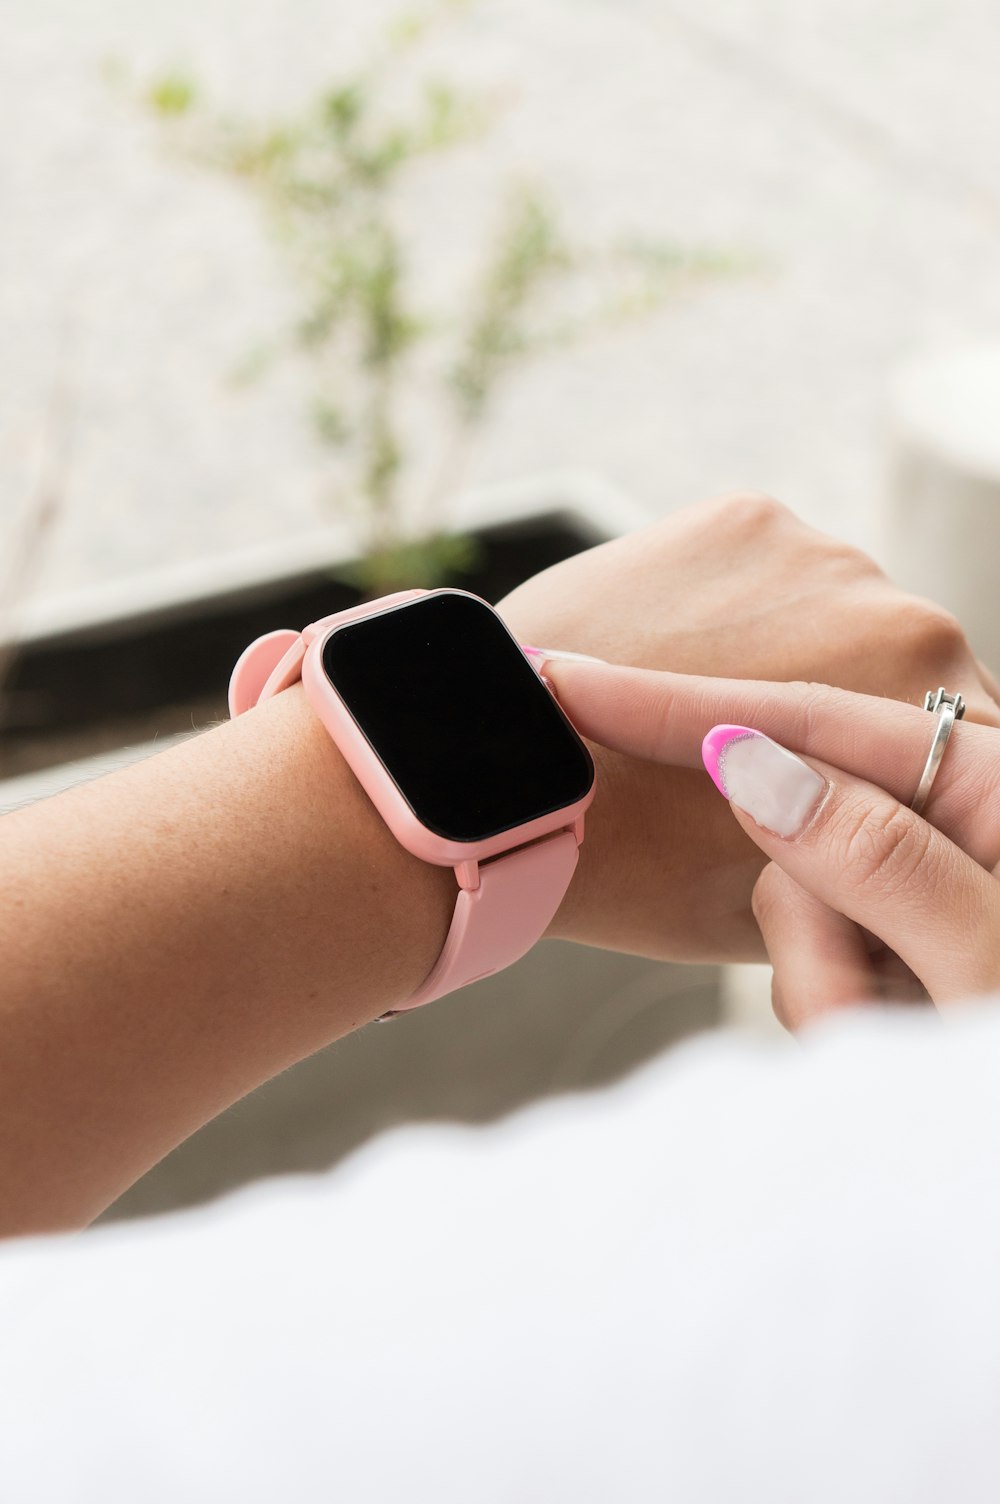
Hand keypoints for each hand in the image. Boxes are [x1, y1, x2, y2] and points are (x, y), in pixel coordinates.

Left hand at [497, 493, 999, 961]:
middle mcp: (899, 612)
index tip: (872, 804)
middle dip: (861, 713)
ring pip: (840, 613)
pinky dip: (741, 611)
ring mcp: (818, 550)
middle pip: (908, 671)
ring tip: (723, 718)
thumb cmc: (635, 867)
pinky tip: (682, 663)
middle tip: (791, 770)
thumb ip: (875, 863)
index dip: (914, 780)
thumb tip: (908, 855)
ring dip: (806, 654)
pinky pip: (771, 570)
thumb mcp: (781, 904)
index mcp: (925, 716)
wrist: (491, 772)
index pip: (966, 745)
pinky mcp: (744, 515)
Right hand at [540, 657, 999, 1024]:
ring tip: (900, 1046)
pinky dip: (841, 1004)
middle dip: (811, 935)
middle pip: (794, 829)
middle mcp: (955, 811)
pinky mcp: (899, 926)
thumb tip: (749, 760)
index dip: (679, 703)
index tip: (570, 679)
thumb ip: (873, 856)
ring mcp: (922, 873)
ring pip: (796, 902)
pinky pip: (816, 946)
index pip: (810, 719)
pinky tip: (900, 1037)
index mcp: (995, 781)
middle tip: (869, 1020)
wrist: (992, 1174)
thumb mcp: (982, 962)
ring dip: (832, 991)